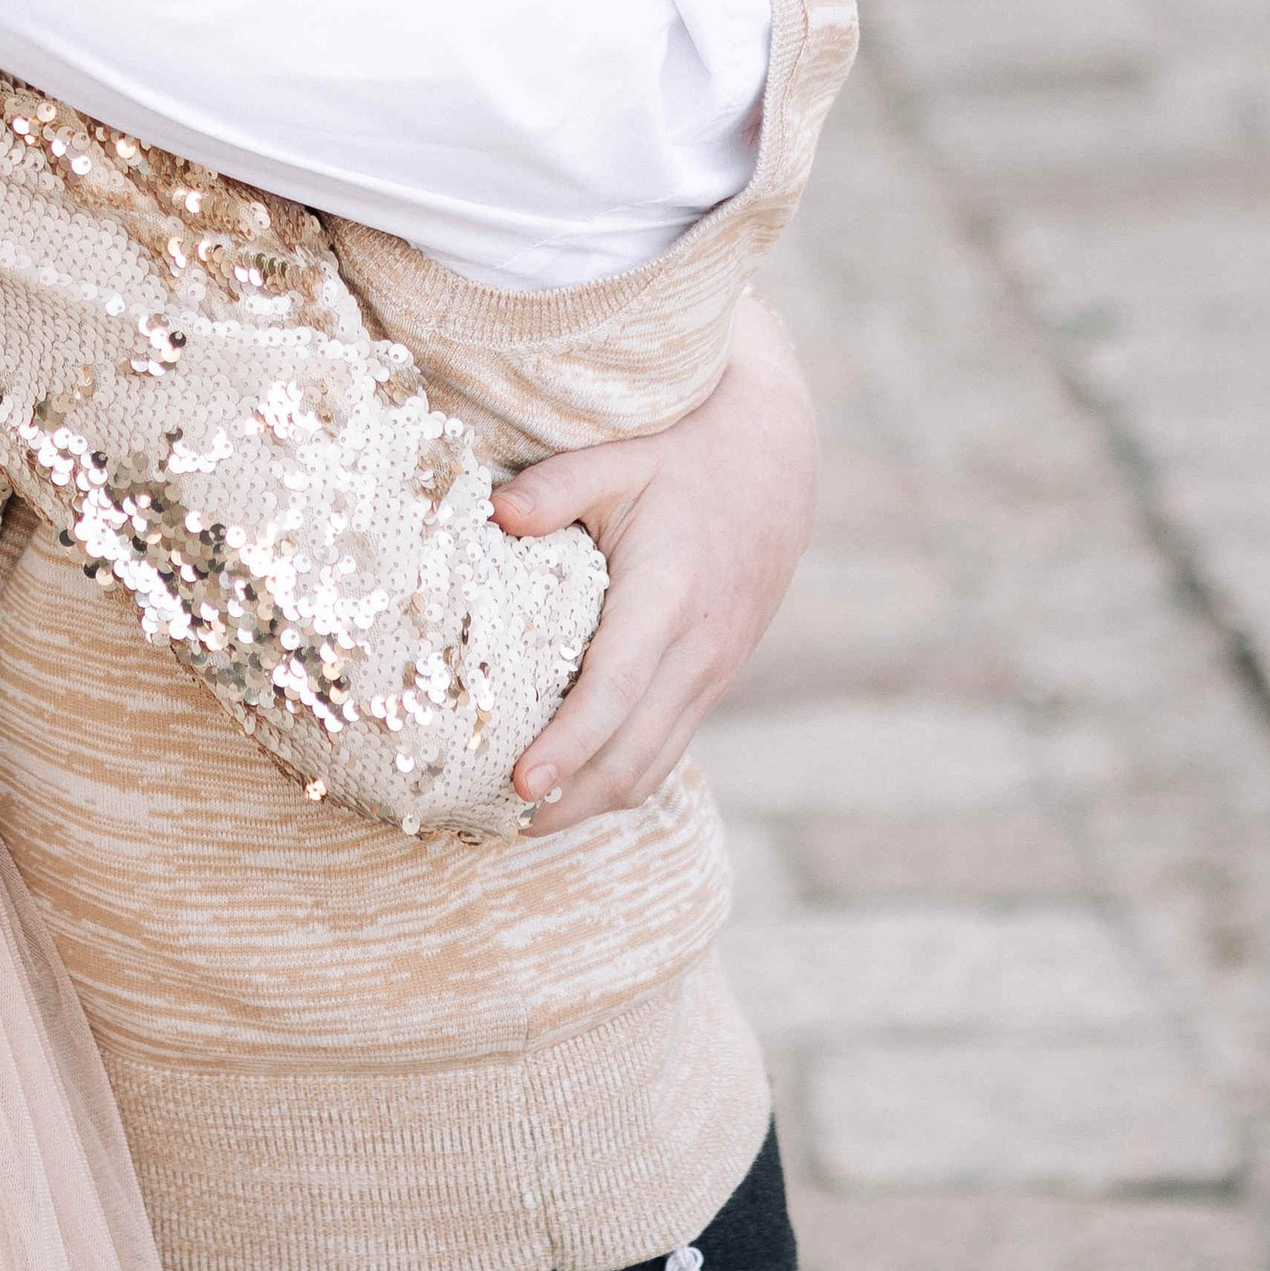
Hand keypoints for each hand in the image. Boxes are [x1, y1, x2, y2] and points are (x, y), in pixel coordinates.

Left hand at [494, 296, 816, 828]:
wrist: (777, 454)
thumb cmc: (684, 446)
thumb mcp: (618, 454)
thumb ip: (556, 487)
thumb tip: (495, 516)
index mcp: (670, 593)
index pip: (616, 689)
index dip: (568, 744)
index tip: (519, 783)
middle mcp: (700, 645)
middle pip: (634, 753)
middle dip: (567, 801)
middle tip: (492, 824)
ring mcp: (715, 668)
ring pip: (655, 764)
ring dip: (592, 802)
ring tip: (521, 823)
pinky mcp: (716, 675)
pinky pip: (669, 746)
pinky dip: (621, 777)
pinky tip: (572, 786)